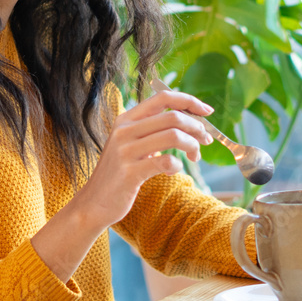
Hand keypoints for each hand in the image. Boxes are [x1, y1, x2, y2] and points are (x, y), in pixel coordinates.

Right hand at [70, 90, 214, 230]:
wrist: (94, 203)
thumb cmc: (120, 173)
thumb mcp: (131, 144)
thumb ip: (153, 130)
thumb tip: (191, 121)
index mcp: (126, 119)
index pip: (163, 97)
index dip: (189, 101)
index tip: (207, 111)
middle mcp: (124, 130)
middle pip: (173, 116)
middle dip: (197, 127)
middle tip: (205, 140)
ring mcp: (125, 151)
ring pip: (173, 136)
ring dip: (192, 145)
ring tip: (194, 156)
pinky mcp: (129, 173)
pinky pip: (165, 162)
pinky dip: (177, 166)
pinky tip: (174, 171)